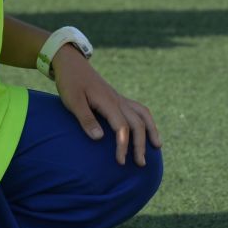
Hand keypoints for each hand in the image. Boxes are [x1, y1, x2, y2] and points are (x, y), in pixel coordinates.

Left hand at [54, 49, 161, 166]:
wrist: (72, 63)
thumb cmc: (70, 83)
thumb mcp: (72, 102)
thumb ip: (86, 119)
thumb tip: (100, 138)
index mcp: (108, 102)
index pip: (122, 127)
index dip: (123, 145)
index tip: (120, 161)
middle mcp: (118, 100)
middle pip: (137, 124)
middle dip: (141, 144)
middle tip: (141, 163)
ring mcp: (120, 98)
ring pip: (143, 114)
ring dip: (152, 130)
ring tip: (157, 146)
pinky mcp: (118, 98)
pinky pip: (139, 109)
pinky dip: (146, 121)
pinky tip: (147, 130)